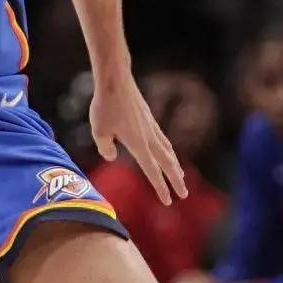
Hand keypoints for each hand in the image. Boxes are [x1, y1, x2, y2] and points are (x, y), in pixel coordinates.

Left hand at [91, 66, 188, 204]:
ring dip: (174, 165)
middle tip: (184, 194)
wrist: (116, 80)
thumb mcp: (99, 131)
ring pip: (167, 150)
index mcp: (138, 144)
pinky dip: (168, 150)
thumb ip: (106, 148)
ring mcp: (151, 127)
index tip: (169, 201)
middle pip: (167, 163)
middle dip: (176, 180)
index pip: (152, 171)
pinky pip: (162, 139)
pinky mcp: (149, 118)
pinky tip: (167, 151)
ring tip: (180, 176)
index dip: (161, 187)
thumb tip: (113, 156)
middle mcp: (148, 137)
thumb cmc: (104, 106)